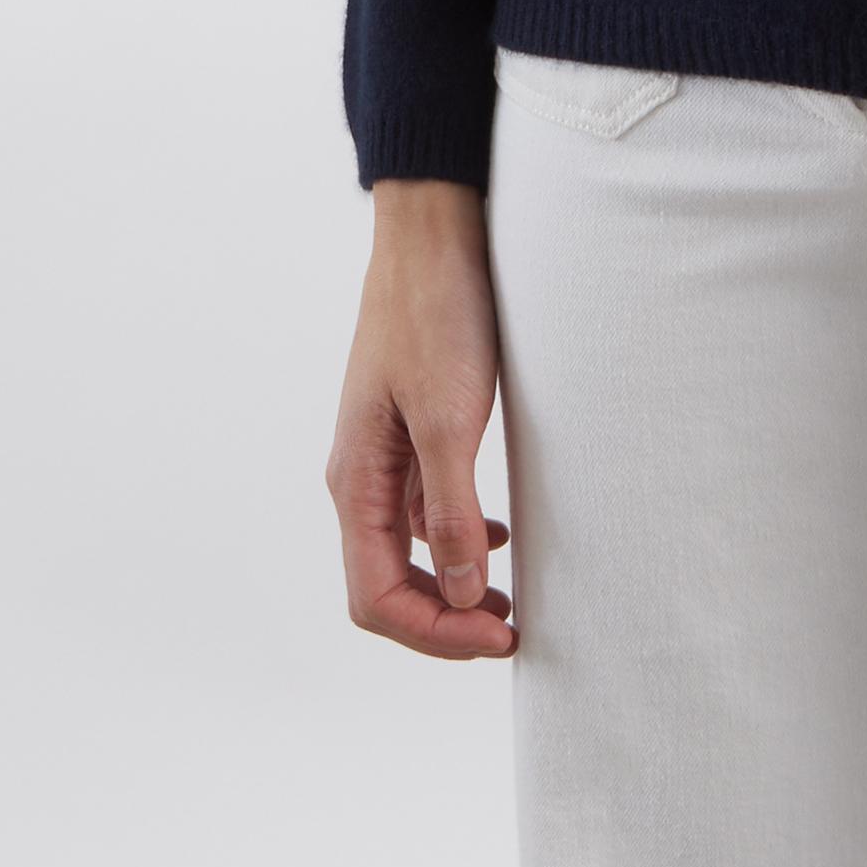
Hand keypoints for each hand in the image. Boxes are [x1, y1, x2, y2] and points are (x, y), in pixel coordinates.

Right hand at [325, 178, 517, 659]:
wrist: (433, 231)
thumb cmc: (437, 312)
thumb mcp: (449, 416)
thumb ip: (451, 509)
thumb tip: (460, 592)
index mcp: (356, 481)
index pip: (376, 598)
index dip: (436, 633)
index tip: (502, 635)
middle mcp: (359, 476)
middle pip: (385, 585)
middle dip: (443, 620)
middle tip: (510, 629)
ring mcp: (383, 453)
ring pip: (404, 551)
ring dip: (450, 585)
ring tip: (507, 599)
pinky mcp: (410, 428)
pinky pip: (422, 509)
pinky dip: (456, 538)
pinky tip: (496, 535)